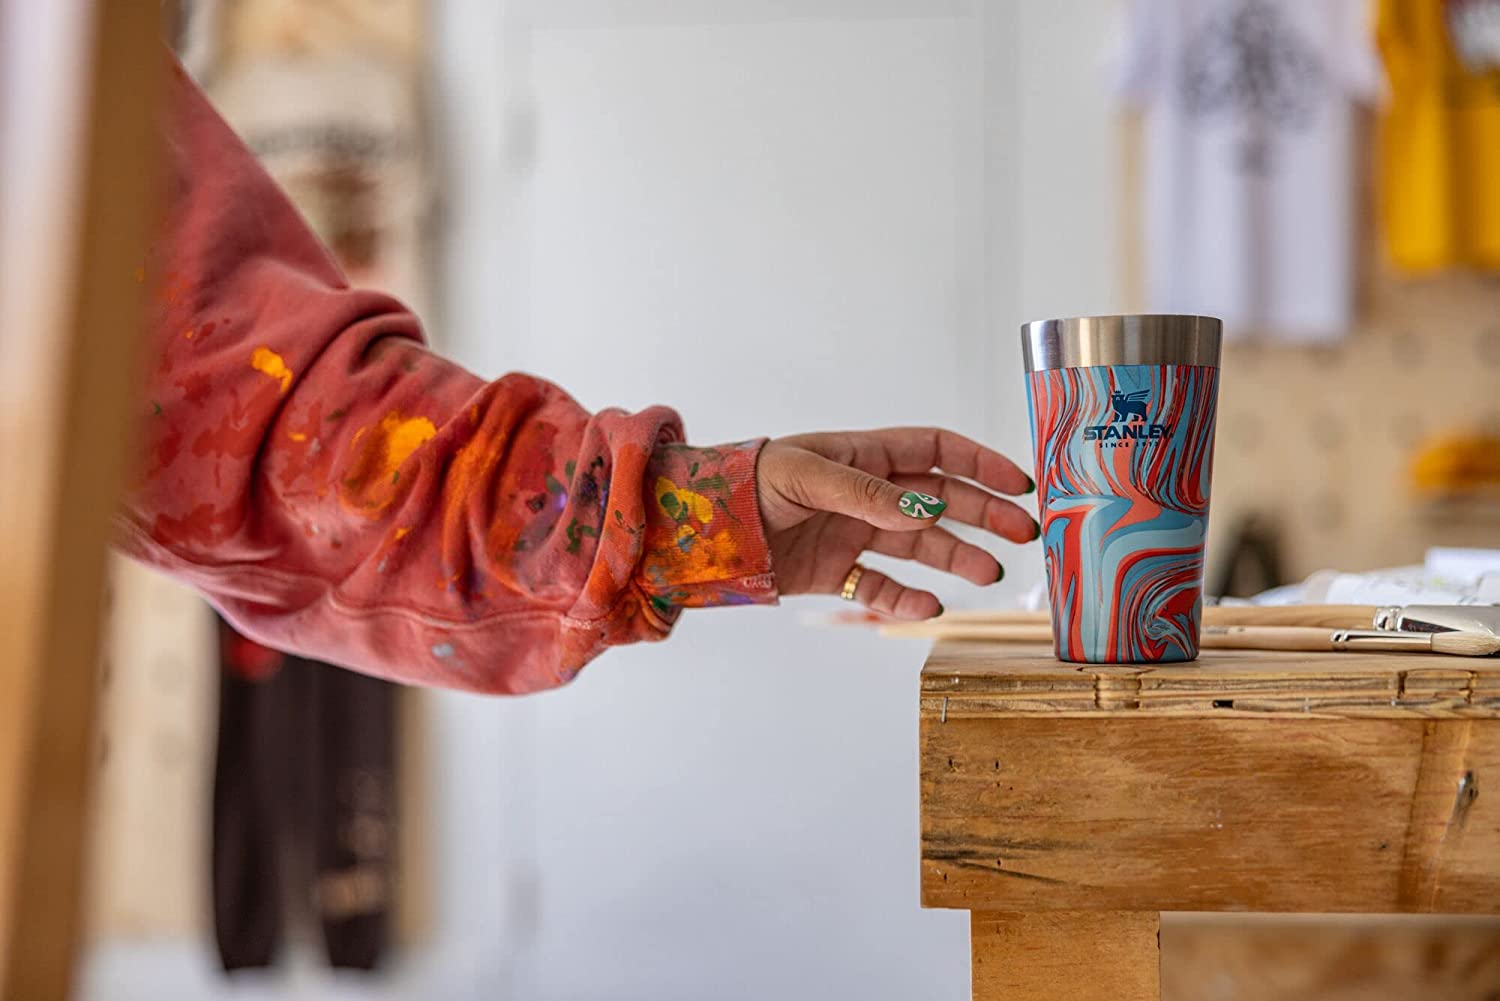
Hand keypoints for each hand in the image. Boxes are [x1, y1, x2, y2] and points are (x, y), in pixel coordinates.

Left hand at [756, 428, 1038, 619]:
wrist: (699, 531)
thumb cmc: (745, 484)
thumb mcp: (805, 476)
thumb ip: (867, 494)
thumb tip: (928, 510)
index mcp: (862, 455)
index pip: (935, 450)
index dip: (979, 463)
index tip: (1018, 484)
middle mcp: (865, 493)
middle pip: (940, 500)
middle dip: (984, 514)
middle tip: (1024, 534)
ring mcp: (852, 533)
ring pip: (919, 545)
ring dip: (957, 557)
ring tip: (990, 573)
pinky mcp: (835, 571)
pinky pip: (881, 586)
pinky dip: (906, 599)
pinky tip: (930, 607)